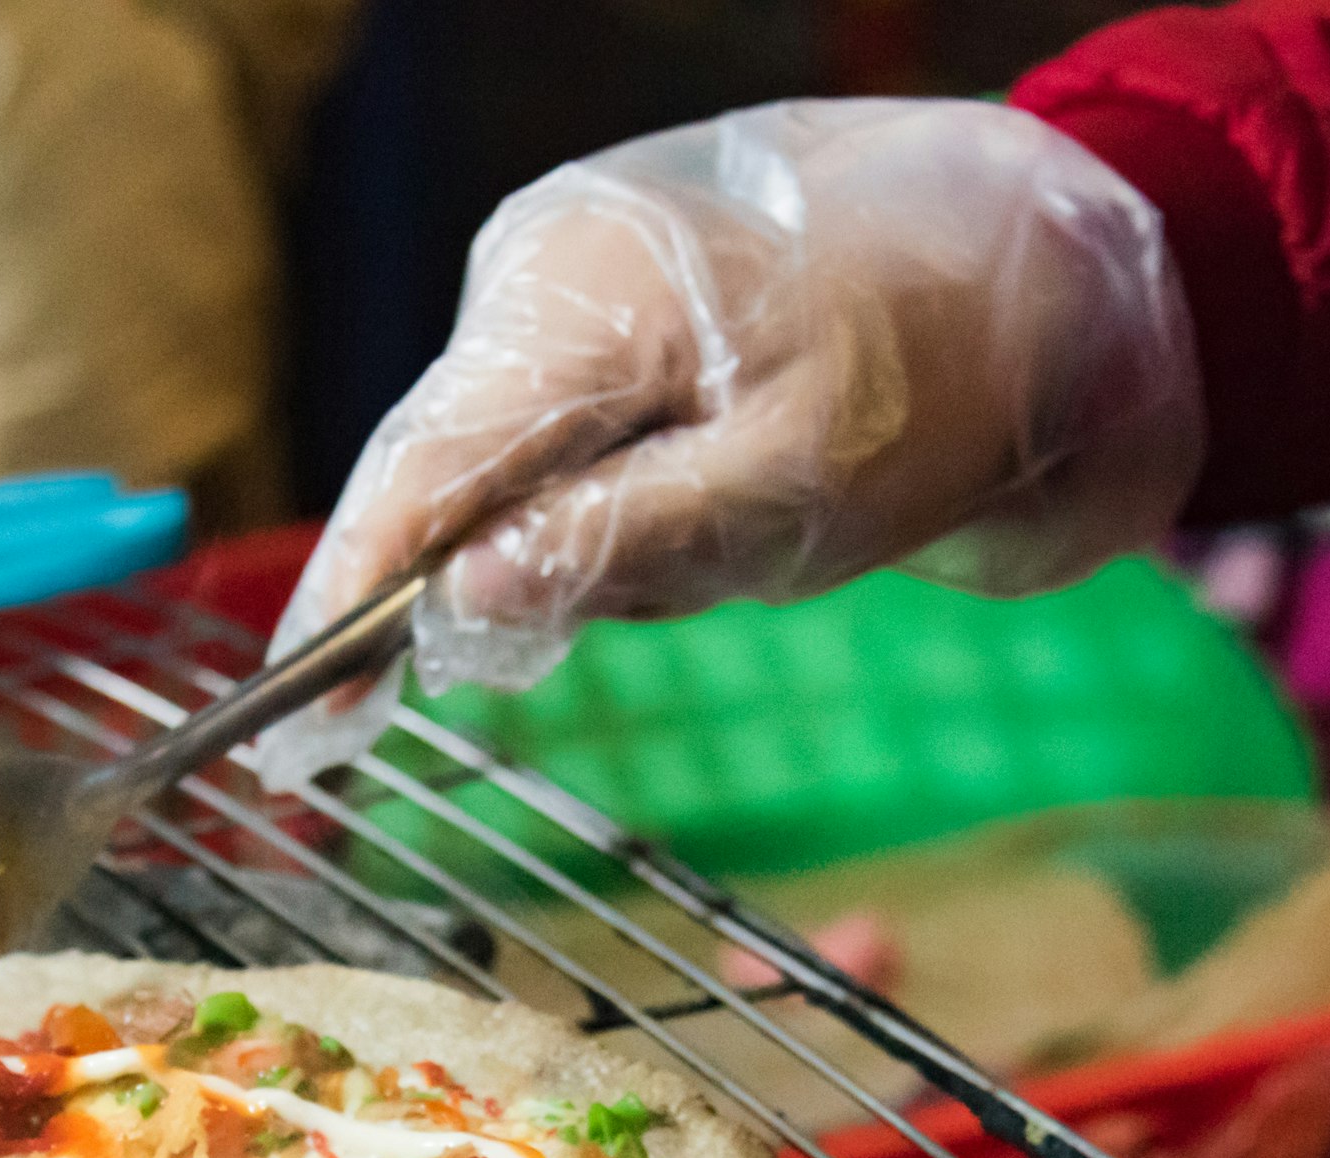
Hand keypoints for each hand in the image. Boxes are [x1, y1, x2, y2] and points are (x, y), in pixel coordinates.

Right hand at [248, 97, 1202, 787]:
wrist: (1038, 255)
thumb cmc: (929, 375)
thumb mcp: (789, 494)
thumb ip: (614, 545)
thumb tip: (453, 609)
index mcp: (577, 303)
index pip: (413, 477)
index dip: (345, 610)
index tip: (291, 730)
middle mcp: (539, 269)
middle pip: (444, 474)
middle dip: (498, 585)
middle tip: (605, 636)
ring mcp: (562, 271)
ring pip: (508, 464)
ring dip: (587, 542)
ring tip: (743, 532)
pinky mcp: (599, 294)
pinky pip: (561, 432)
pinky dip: (615, 497)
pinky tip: (723, 493)